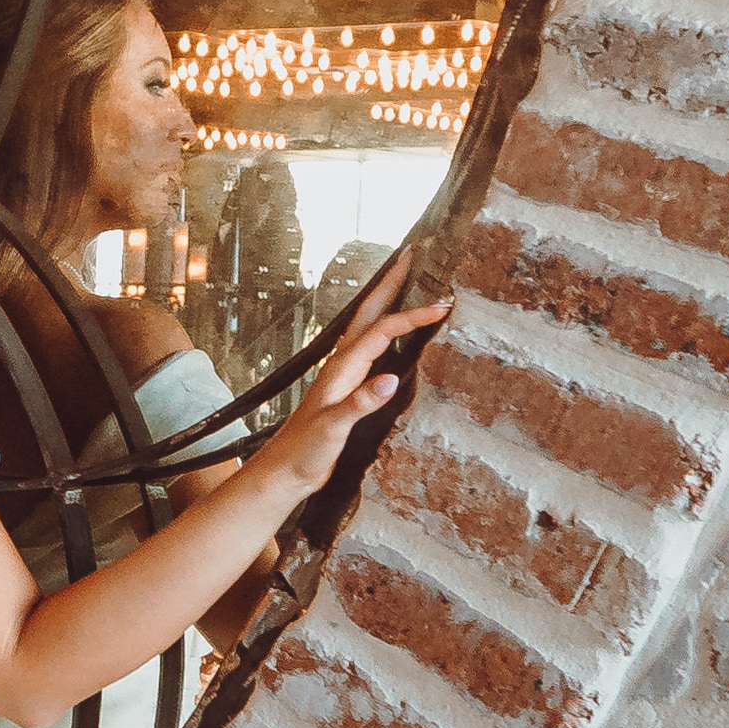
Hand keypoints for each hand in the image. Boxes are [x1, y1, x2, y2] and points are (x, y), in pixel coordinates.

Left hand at [244, 249, 452, 509]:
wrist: (284, 472)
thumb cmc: (304, 452)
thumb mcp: (333, 429)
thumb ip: (359, 403)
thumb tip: (389, 378)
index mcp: (341, 368)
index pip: (383, 331)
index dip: (413, 316)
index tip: (443, 306)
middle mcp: (341, 364)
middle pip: (370, 313)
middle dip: (391, 284)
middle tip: (411, 255)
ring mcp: (344, 375)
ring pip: (369, 327)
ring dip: (387, 302)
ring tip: (407, 282)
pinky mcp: (347, 389)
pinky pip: (370, 349)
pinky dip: (386, 333)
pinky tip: (396, 336)